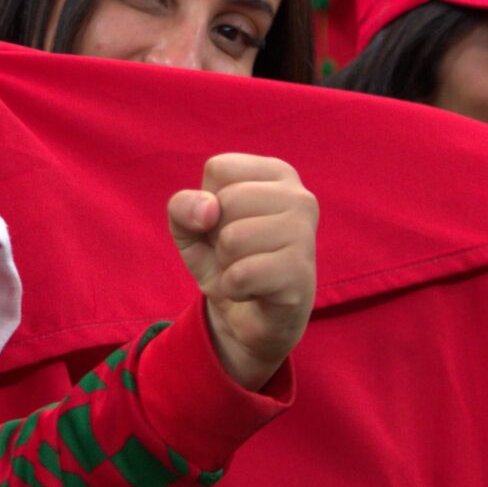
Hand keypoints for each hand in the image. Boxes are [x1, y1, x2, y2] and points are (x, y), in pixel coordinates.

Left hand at [169, 155, 318, 389]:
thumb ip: (182, 206)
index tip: (230, 223)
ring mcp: (305, 234)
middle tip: (239, 254)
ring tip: (248, 271)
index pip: (219, 168)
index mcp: (277, 174)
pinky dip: (234, 289)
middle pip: (227, 201)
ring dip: (227, 264)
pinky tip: (255, 291)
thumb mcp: (190, 228)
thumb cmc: (227, 261)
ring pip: (233, 238)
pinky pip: (241, 275)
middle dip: (218, 236)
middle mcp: (300, 197)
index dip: (208, 203)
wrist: (254, 318)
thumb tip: (208, 210)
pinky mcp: (300, 273)